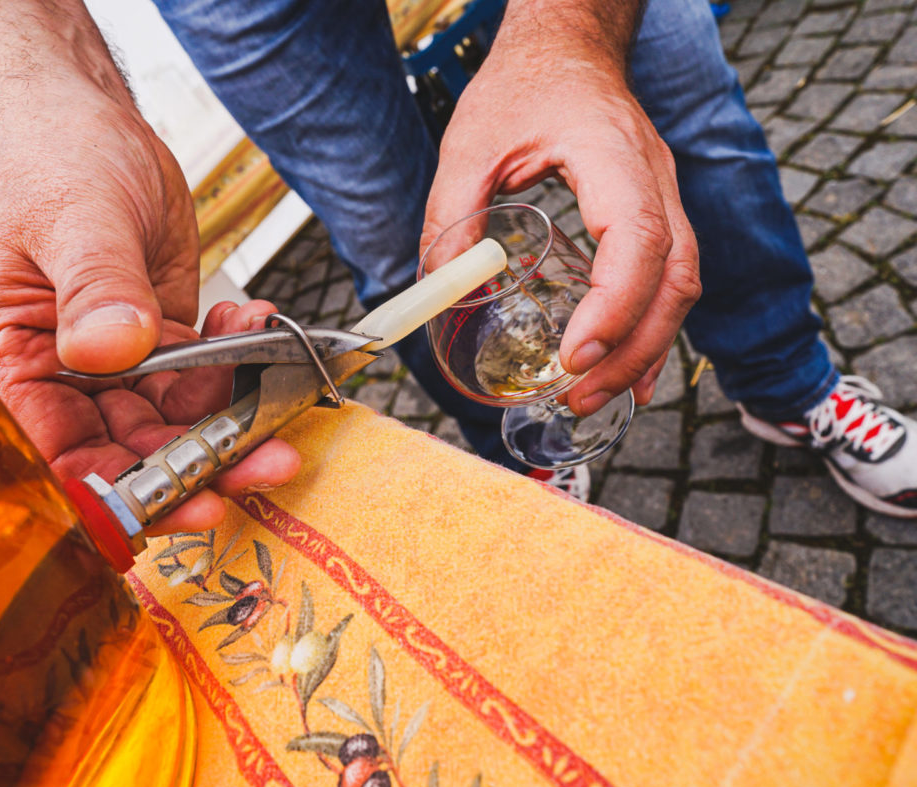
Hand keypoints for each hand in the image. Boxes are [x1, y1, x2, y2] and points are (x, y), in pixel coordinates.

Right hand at [0, 90, 298, 534]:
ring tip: (282, 399)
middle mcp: (62, 377)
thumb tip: (107, 350)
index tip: (183, 502)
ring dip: (232, 418)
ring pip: (176, 425)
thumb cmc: (55, 160)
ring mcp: (117, 367)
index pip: (59, 455)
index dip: (120, 493)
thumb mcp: (74, 218)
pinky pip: (206, 378)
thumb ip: (94, 286)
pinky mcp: (162, 347)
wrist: (91, 123)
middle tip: (264, 464)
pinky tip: (260, 324)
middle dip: (197, 465)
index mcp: (13, 361)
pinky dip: (241, 360)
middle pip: (128, 454)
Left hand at [423, 28, 700, 415]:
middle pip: (675, 277)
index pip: (637, 239)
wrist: (567, 48)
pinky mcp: (656, 213)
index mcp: (611, 154)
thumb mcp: (467, 143)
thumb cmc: (521, 87)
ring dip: (646, 350)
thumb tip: (443, 295)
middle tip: (579, 397)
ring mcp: (664, 195)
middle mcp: (654, 178)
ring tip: (594, 398)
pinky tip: (626, 372)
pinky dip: (652, 331)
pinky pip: (671, 279)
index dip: (615, 305)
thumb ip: (451, 215)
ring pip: (682, 285)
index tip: (575, 354)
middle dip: (633, 349)